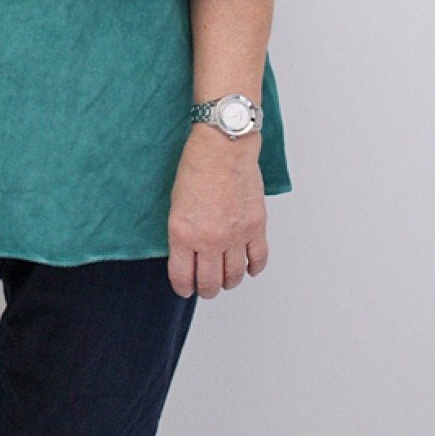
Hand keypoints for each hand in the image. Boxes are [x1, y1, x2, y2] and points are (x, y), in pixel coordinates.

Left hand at [167, 128, 268, 297]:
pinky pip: (258, 259)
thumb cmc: (196, 166)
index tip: (185, 288)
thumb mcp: (176, 204)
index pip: (182, 277)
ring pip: (234, 276)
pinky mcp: (256, 226)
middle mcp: (210, 239)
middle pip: (210, 282)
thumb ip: (182, 233)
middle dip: (206, 290)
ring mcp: (235, 235)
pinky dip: (254, 269)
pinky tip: (249, 269)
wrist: (223, 146)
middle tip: (206, 288)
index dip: (183, 287)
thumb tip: (188, 254)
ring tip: (226, 280)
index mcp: (184, 233)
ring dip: (229, 282)